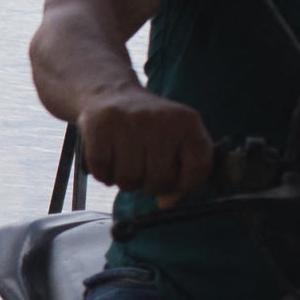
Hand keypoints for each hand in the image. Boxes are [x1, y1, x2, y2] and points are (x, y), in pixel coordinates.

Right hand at [79, 89, 212, 204]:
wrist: (111, 95)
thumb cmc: (149, 129)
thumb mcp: (176, 143)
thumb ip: (183, 176)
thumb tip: (166, 204)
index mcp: (188, 122)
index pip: (198, 169)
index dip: (185, 184)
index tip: (173, 179)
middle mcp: (162, 119)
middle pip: (160, 180)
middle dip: (150, 184)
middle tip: (144, 168)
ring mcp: (130, 121)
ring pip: (129, 180)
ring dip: (125, 180)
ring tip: (125, 160)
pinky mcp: (101, 126)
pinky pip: (103, 172)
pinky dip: (104, 174)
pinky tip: (108, 157)